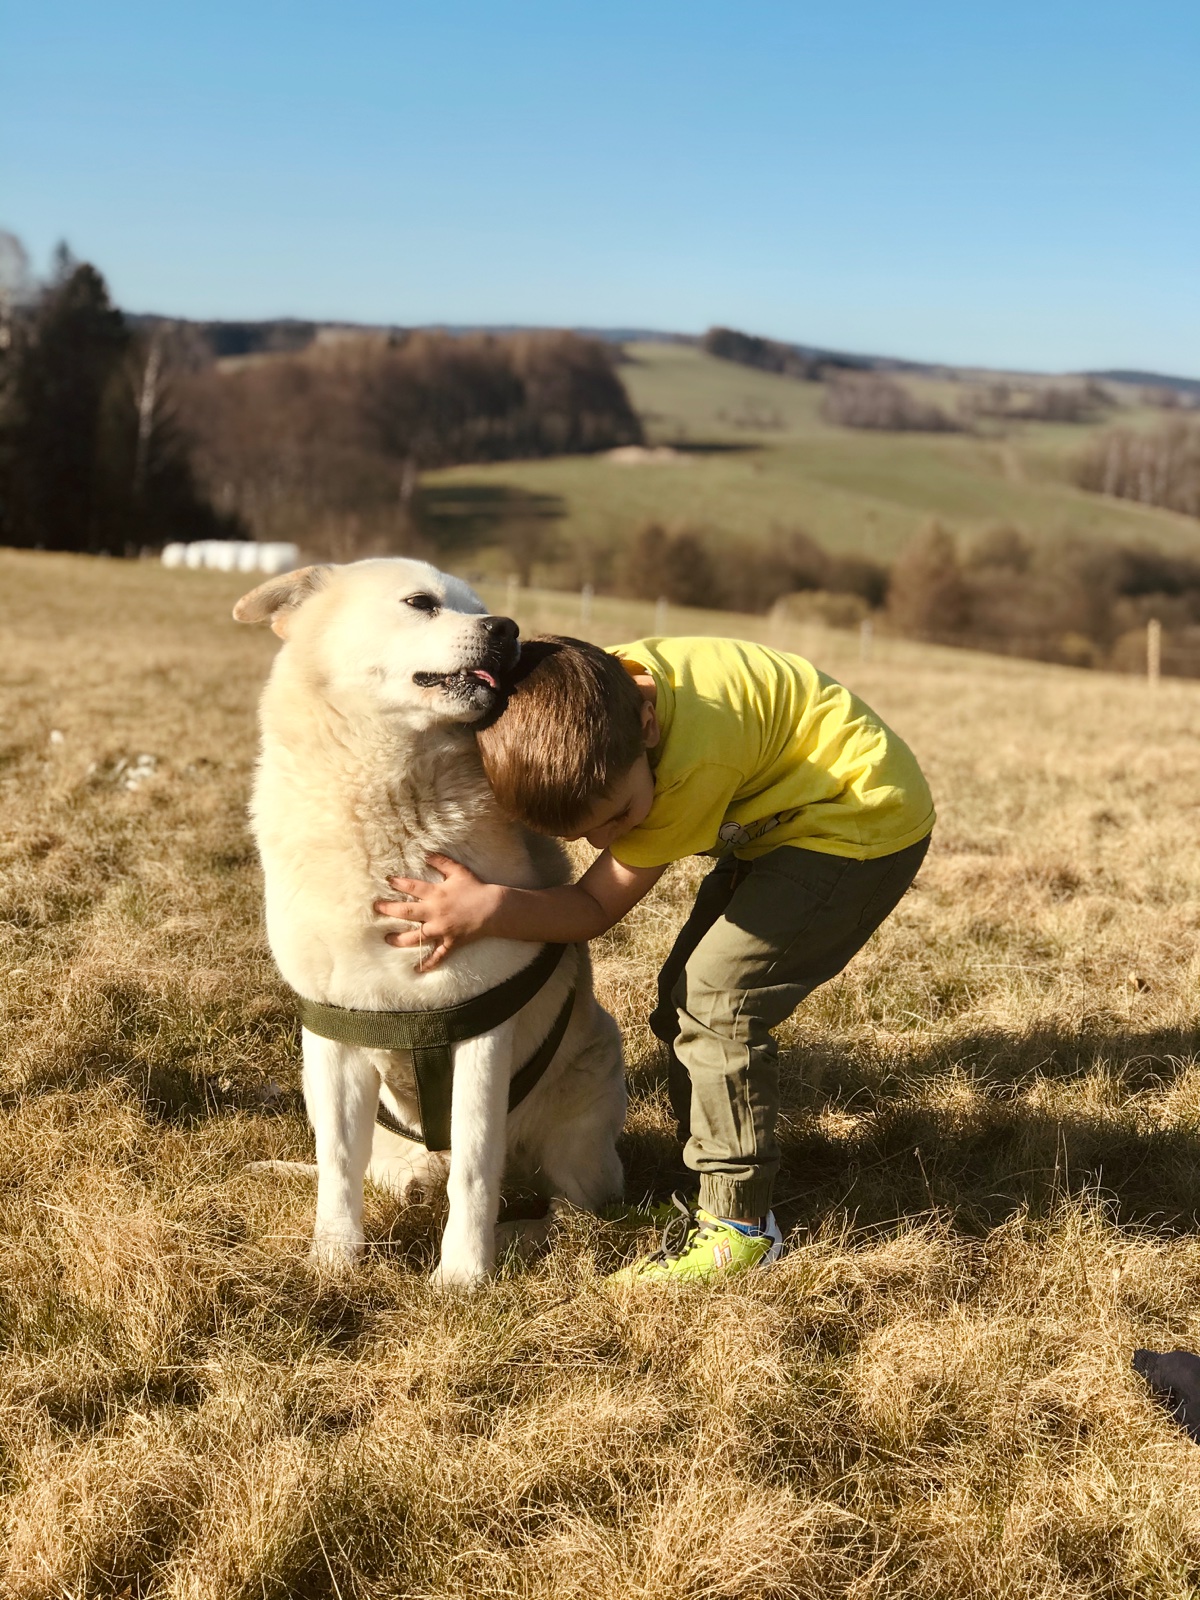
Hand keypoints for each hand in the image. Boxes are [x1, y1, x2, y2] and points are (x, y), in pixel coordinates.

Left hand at [374, 853, 502, 971]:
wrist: (494, 908)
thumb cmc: (476, 888)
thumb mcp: (458, 871)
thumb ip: (441, 862)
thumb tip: (426, 853)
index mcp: (436, 893)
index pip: (411, 887)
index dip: (398, 883)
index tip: (387, 881)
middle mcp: (435, 912)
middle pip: (407, 911)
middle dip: (389, 909)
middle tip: (376, 908)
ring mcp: (442, 929)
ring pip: (416, 937)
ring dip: (400, 939)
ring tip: (387, 939)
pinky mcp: (450, 942)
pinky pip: (438, 955)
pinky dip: (428, 963)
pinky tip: (417, 970)